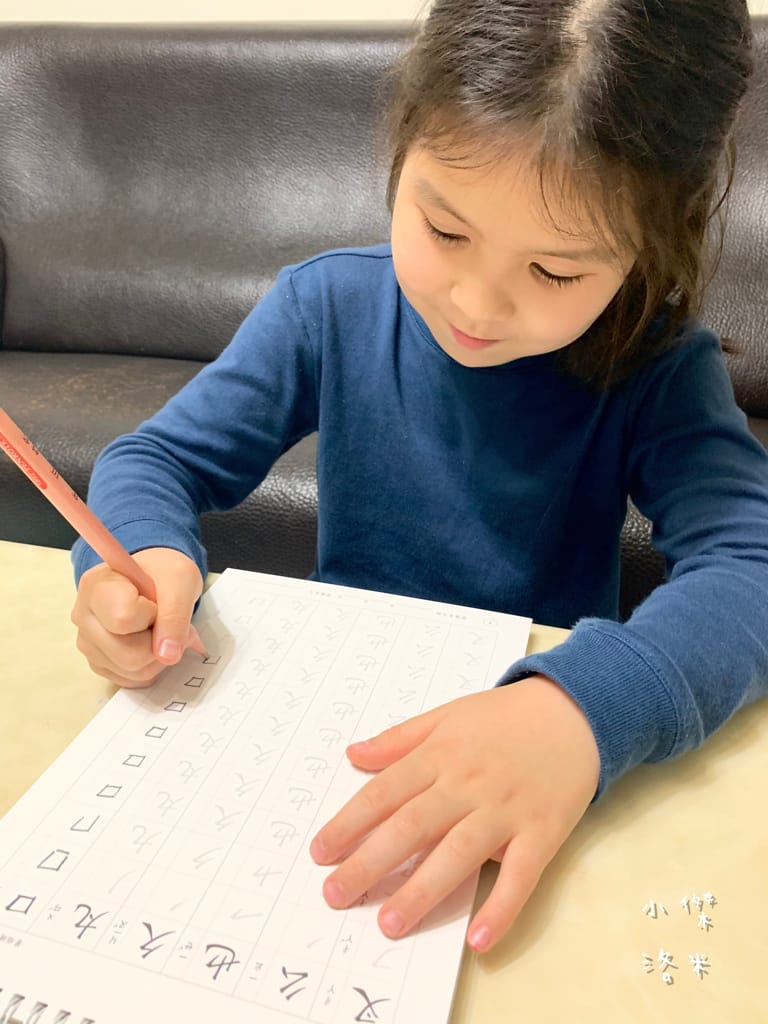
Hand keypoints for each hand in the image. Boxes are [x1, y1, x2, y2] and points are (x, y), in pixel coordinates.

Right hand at [71, 547, 203, 687]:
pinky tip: (150, 642)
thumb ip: (175, 615)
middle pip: (128, 654)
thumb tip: (167, 655)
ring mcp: (88, 643)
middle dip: (158, 641)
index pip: (124, 618)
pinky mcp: (98, 663)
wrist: (155, 578)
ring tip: (158, 629)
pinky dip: (150, 666)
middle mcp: (83, 616)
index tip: (155, 601)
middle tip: (163, 620)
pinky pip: (131, 679)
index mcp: (96, 586)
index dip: (152, 615)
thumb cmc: (163, 574)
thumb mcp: (180, 580)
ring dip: (158, 655)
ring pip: (131, 670)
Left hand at [310, 676, 599, 951]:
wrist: (574, 712)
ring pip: (458, 853)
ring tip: (389, 923)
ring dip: (422, 891)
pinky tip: (478, 939)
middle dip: (370, 862)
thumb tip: (353, 754)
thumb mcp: (448, 714)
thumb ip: (400, 738)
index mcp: (441, 754)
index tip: (320, 852)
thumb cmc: (505, 717)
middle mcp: (468, 783)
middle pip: (412, 826)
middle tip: (336, 894)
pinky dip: (500, 908)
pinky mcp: (542, 832)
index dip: (350, 823)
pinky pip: (520, 876)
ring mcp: (506, 809)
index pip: (386, 792)